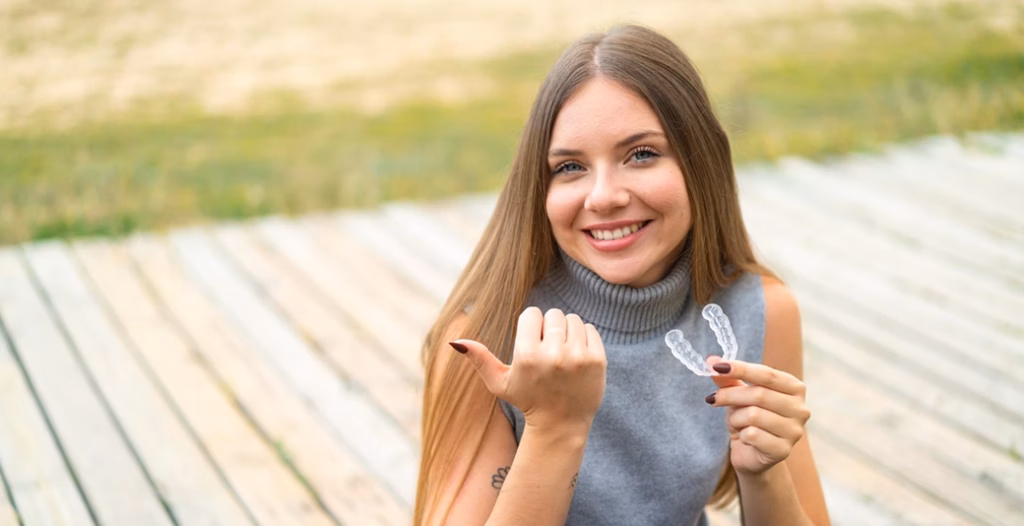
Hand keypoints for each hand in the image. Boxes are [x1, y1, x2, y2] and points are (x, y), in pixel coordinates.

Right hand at [451, 307, 606, 432]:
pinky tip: (576, 356)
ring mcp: (578, 357)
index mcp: (527, 356)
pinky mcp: (597, 360)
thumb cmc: (527, 400)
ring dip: (566, 331)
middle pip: (552, 314)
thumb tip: (454, 341)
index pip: (531, 314)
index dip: (531, 327)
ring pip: (572, 319)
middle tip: (548, 350)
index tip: (532, 344)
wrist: (561, 424)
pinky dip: (583, 337)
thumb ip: (479, 359)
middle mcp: (553, 355)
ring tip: (562, 352)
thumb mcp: (499, 383)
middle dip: (549, 328)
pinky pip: (590, 329)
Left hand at [705, 356, 809, 475]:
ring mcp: (794, 431)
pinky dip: (741, 434)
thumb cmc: (748, 419)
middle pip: (759, 394)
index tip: (718, 367)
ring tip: (736, 423)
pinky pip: (752, 435)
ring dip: (736, 418)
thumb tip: (711, 360)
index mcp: (794, 388)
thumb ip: (728, 378)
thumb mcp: (738, 395)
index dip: (741, 369)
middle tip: (713, 398)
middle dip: (730, 395)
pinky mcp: (783, 450)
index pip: (767, 374)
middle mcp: (800, 408)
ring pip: (754, 415)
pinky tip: (745, 438)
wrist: (751, 454)